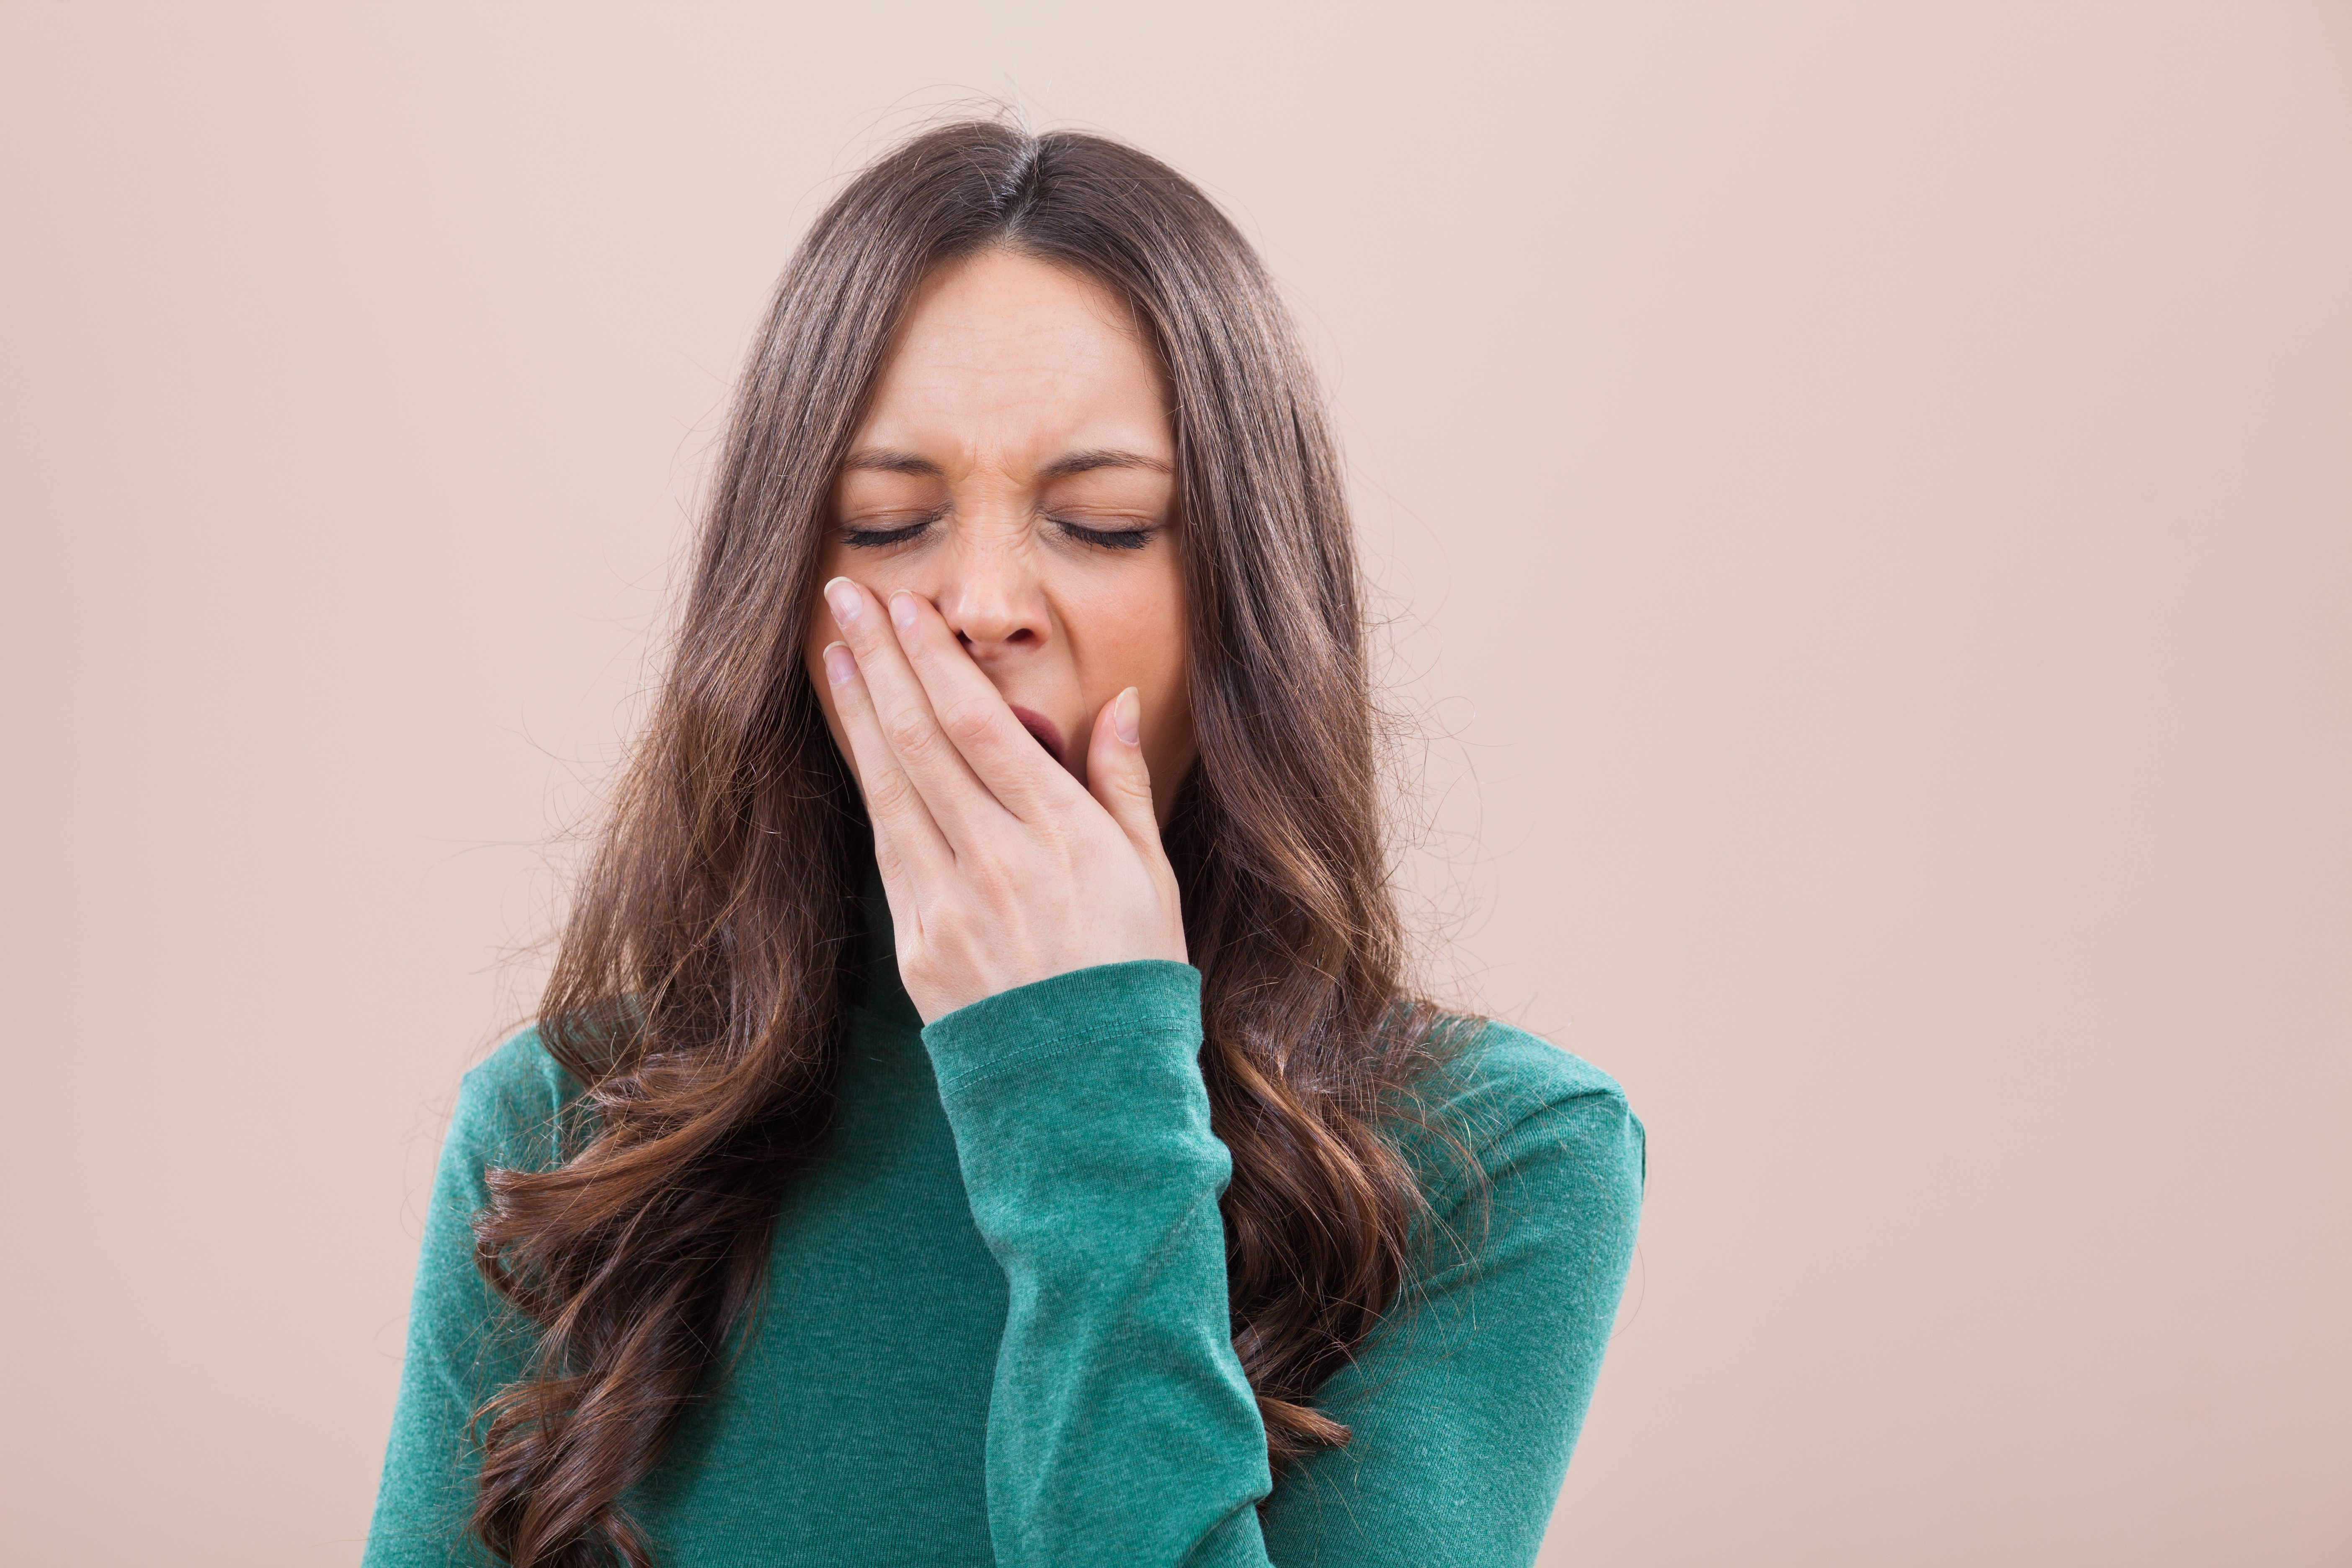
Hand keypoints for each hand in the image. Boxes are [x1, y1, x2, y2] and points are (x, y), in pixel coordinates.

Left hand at [819, 576, 1187, 1022]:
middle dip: (880, 661)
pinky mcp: (918, 947)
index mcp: (1062, 838)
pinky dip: (871, 787)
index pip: (981, 725)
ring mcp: (949, 906)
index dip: (935, 659)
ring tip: (834, 653)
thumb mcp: (1152, 876)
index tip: (906, 608)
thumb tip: (1119, 703)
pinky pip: (889, 849)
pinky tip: (859, 745)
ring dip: (859, 713)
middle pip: (923, 740)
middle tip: (846, 596)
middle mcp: (998, 863)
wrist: (1089, 1095)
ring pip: (891, 787)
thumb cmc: (1133, 977)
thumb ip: (1123, 785)